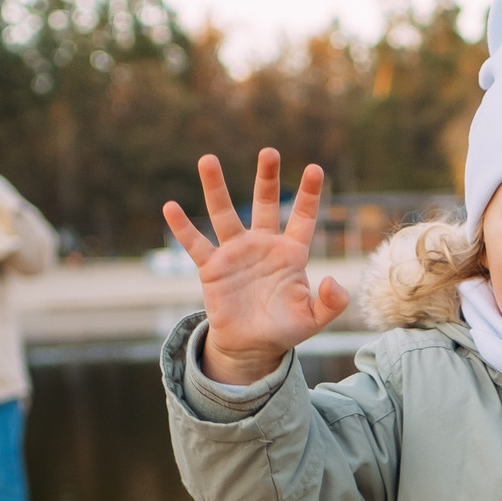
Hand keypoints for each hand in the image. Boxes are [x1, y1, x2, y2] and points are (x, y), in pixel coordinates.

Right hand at [162, 149, 349, 383]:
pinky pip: (195, 244)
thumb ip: (331, 302)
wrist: (250, 348)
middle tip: (269, 152)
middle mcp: (262, 245)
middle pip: (265, 204)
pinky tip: (170, 207)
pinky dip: (183, 227)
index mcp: (290, 254)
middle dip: (267, 178)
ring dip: (216, 188)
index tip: (315, 168)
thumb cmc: (283, 330)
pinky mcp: (212, 268)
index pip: (302, 217)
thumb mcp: (313, 320)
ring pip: (224, 214)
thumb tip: (331, 280)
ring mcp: (235, 253)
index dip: (309, 194)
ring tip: (207, 159)